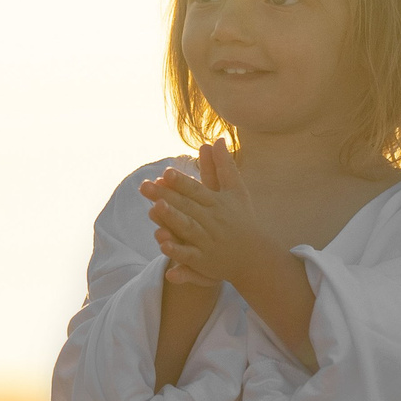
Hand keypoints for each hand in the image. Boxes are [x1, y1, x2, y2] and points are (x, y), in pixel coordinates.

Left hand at [140, 140, 272, 290]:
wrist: (255, 255)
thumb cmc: (242, 218)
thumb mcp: (235, 190)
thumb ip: (222, 166)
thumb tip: (216, 140)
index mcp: (216, 203)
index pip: (196, 190)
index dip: (182, 181)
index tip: (166, 172)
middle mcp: (212, 220)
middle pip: (186, 206)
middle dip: (166, 196)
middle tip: (145, 186)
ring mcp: (207, 241)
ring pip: (188, 228)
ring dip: (172, 219)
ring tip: (155, 208)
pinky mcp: (204, 260)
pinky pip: (189, 256)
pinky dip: (178, 252)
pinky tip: (163, 246)